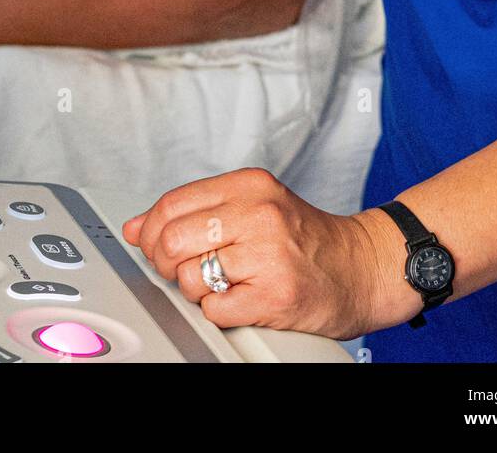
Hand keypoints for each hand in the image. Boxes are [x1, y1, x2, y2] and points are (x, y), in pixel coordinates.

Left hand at [123, 167, 391, 339]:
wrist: (362, 268)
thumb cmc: (305, 240)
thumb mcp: (252, 207)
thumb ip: (193, 211)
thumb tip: (135, 227)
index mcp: (250, 185)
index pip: (171, 204)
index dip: (152, 232)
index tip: (155, 245)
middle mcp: (259, 213)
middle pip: (172, 240)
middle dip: (168, 264)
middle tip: (187, 269)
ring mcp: (268, 254)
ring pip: (190, 278)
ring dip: (197, 290)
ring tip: (224, 283)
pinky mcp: (275, 294)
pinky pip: (215, 310)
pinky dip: (220, 311)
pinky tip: (242, 298)